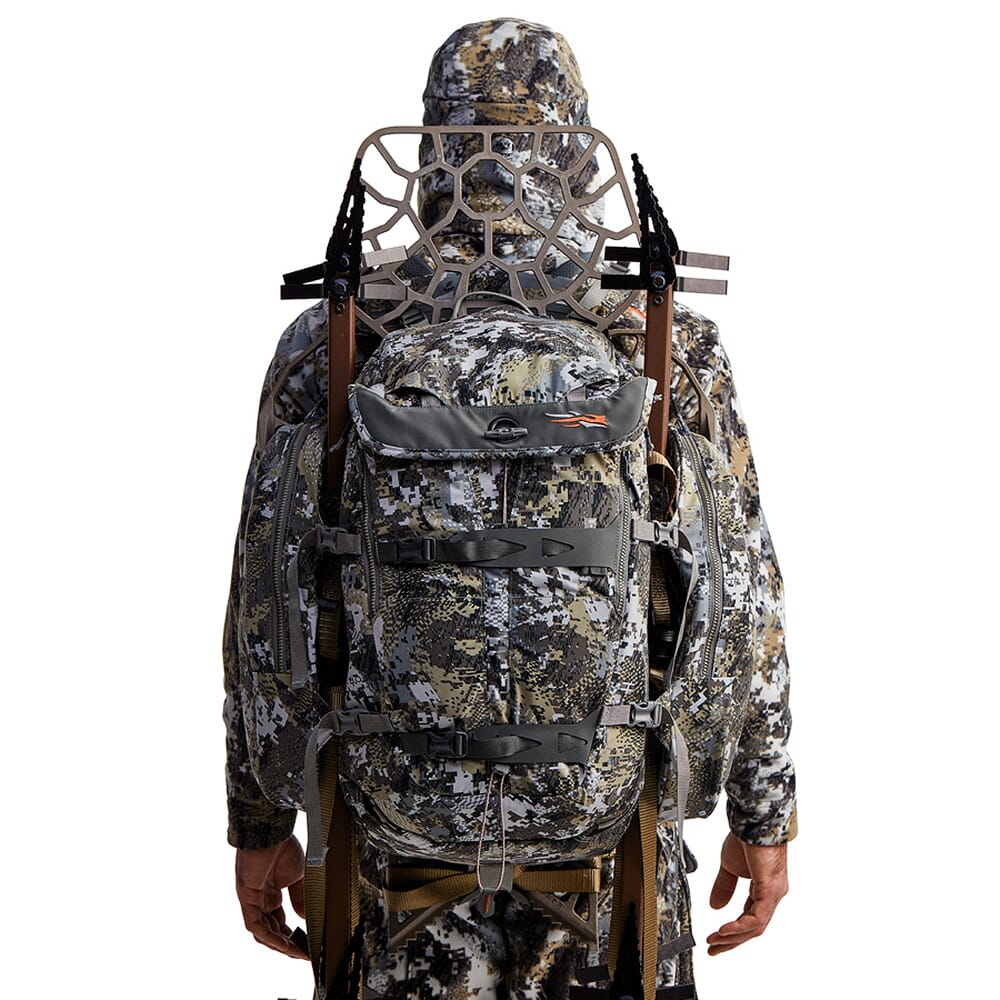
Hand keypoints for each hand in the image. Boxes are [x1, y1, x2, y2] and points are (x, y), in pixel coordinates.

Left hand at [235, 835, 308, 959]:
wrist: (272, 832)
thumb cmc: (283, 847)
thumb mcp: (298, 876)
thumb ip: (300, 898)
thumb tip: (305, 918)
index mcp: (271, 894)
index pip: (280, 922)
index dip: (292, 936)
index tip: (306, 944)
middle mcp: (260, 900)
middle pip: (271, 931)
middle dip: (288, 944)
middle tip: (304, 953)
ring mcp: (252, 900)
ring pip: (263, 932)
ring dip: (279, 944)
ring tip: (297, 952)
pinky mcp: (246, 897)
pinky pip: (255, 925)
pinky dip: (269, 936)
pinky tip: (284, 943)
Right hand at [705, 832, 787, 954]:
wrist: (753, 822)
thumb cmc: (745, 839)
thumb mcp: (730, 866)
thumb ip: (724, 887)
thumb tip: (715, 906)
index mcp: (764, 890)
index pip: (750, 918)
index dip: (733, 931)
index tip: (715, 939)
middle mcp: (772, 895)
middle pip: (754, 928)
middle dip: (732, 941)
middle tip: (714, 949)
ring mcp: (773, 894)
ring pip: (756, 927)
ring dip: (733, 936)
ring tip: (715, 940)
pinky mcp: (770, 890)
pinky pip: (757, 918)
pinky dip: (740, 927)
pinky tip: (725, 930)